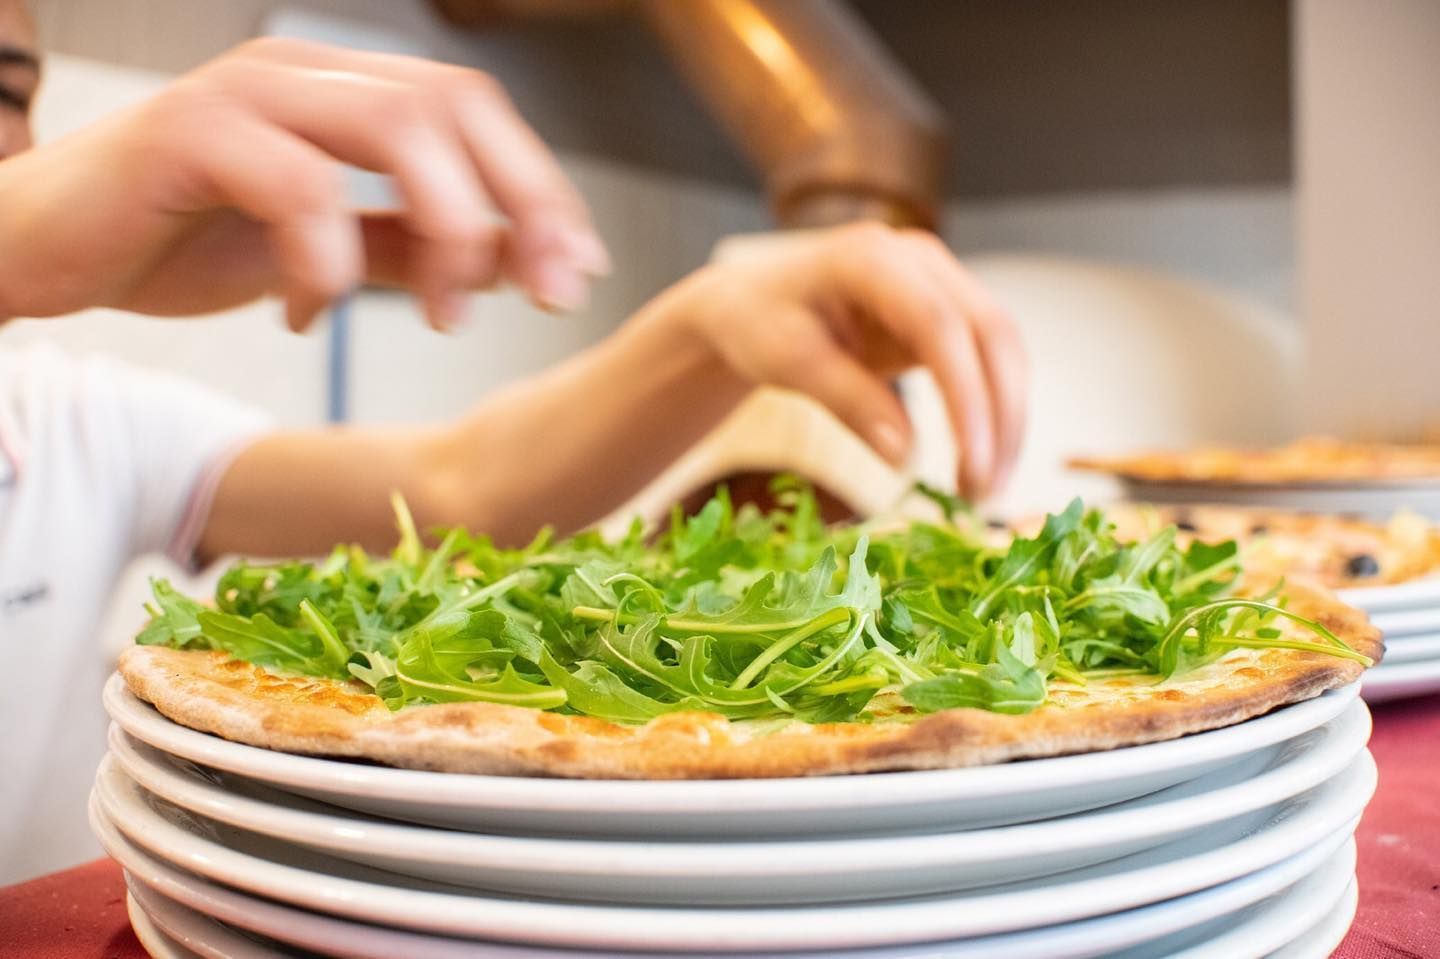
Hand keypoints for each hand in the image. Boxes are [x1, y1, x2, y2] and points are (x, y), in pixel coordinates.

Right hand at [0, 38, 606, 330]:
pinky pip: (299, 187)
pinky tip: (306, 314)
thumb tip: (507, 262)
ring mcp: (247, 94)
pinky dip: (326, 264)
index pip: (475, 111)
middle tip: (542, 295)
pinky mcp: (189, 133)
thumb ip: (408, 248)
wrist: (43, 250)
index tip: (574, 273)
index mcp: (344, 91)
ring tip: (440, 315)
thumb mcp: (323, 252)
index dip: (539, 188)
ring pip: (394, 130)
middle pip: (453, 105)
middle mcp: (305, 74)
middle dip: (519, 204)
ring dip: (443, 231)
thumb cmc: (181, 239)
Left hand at [651, 223, 1027, 499]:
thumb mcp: (788, 363)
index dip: (965, 396)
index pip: (939, 324)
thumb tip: (906, 457)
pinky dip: (992, 412)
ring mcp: (941, 281)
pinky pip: (990, 360)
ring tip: (983, 490)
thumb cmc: (760, 324)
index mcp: (871, 258)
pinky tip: (980, 463)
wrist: (753, 301)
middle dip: (999, 416)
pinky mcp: (950, 312)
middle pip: (990, 333)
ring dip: (1005, 420)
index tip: (973, 463)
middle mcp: (920, 259)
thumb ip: (847, 401)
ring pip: (1003, 348)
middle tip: (984, 493)